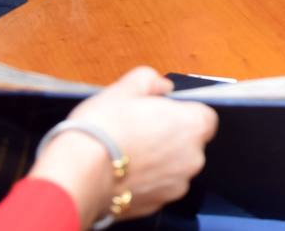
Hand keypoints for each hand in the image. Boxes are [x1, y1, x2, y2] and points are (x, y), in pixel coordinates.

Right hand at [29, 67, 217, 223]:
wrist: (79, 173)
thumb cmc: (102, 130)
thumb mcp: (125, 88)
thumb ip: (150, 80)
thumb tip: (161, 86)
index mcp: (192, 126)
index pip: (204, 116)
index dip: (182, 112)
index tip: (162, 112)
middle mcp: (192, 158)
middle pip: (189, 143)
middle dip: (169, 136)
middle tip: (139, 130)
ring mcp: (176, 185)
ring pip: (173, 167)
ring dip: (158, 160)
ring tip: (127, 151)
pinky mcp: (157, 205)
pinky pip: (156, 187)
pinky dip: (145, 180)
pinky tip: (122, 170)